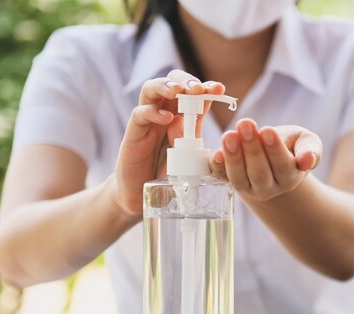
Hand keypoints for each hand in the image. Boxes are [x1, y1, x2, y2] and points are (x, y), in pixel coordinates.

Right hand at [113, 70, 224, 215]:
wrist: (143, 192)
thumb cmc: (168, 172)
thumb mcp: (190, 157)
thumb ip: (197, 140)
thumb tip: (206, 122)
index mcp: (183, 115)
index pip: (194, 94)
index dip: (206, 88)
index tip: (219, 89)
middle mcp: (165, 112)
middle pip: (172, 82)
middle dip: (186, 81)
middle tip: (197, 88)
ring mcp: (148, 120)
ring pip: (151, 89)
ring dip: (165, 86)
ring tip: (177, 91)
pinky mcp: (134, 132)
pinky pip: (140, 114)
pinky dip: (152, 112)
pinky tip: (166, 118)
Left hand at [209, 119, 321, 201]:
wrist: (272, 157)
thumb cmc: (291, 145)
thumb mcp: (306, 141)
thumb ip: (311, 149)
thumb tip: (308, 161)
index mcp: (290, 177)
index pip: (283, 166)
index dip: (274, 149)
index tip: (267, 130)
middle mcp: (270, 187)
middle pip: (260, 172)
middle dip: (252, 148)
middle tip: (245, 124)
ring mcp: (248, 188)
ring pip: (240, 177)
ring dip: (233, 156)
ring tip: (229, 135)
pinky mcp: (230, 182)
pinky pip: (221, 178)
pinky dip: (217, 167)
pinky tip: (216, 154)